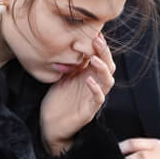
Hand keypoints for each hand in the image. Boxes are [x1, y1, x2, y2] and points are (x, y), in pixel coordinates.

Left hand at [40, 33, 114, 155]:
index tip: (94, 33)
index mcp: (90, 76)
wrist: (51, 125)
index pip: (101, 58)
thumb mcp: (63, 76)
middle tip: (97, 40)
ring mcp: (94, 98)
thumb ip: (71, 63)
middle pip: (108, 66)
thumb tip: (72, 43)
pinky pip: (98, 99)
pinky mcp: (89, 111)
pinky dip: (95, 89)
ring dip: (102, 69)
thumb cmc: (58, 100)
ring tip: (94, 59)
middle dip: (104, 53)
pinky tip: (89, 80)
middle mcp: (95, 85)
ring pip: (108, 81)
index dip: (100, 46)